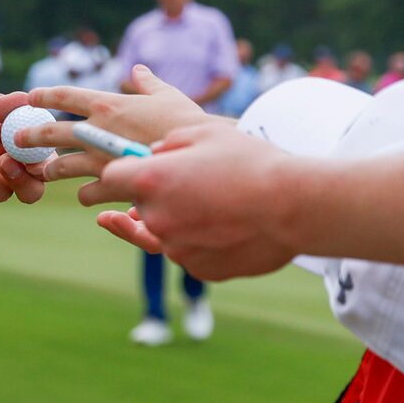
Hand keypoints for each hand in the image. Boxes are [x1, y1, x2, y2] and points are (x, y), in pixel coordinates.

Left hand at [15, 66, 209, 180]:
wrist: (202, 157)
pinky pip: (87, 193)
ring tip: (45, 173)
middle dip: (31, 136)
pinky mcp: (112, 185)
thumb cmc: (189, 122)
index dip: (44, 95)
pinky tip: (86, 195)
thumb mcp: (169, 96)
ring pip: (63, 166)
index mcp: (109, 104)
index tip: (30, 96)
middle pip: (52, 132)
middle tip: (17, 139)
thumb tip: (139, 70)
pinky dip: (86, 194)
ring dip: (51, 170)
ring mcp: (103, 160)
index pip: (65, 95)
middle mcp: (99, 130)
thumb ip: (149, 83)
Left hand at [78, 121, 308, 279]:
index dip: (123, 171)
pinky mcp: (200, 269)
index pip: (111, 179)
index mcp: (151, 180)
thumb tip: (156, 154)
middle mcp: (157, 218)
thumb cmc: (251, 162)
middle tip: (188, 182)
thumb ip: (171, 143)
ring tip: (214, 200)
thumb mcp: (207, 133)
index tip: (132, 170)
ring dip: (180, 218)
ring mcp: (177, 249)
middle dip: (155, 196)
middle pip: (139, 207)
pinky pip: (190, 251)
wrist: (292, 206)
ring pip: (165, 231)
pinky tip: (229, 222)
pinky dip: (201, 239)